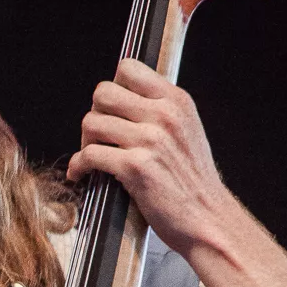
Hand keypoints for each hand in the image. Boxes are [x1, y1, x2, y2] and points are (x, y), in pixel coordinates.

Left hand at [69, 58, 240, 257]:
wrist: (208, 218)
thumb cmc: (192, 181)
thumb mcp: (185, 131)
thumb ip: (158, 111)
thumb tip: (120, 99)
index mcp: (177, 101)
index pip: (128, 68)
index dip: (112, 89)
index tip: (111, 111)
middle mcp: (164, 115)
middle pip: (102, 93)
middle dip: (94, 115)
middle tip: (98, 138)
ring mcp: (150, 140)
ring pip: (91, 123)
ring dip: (84, 143)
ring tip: (92, 158)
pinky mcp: (136, 167)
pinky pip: (89, 155)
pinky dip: (78, 166)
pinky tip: (82, 175)